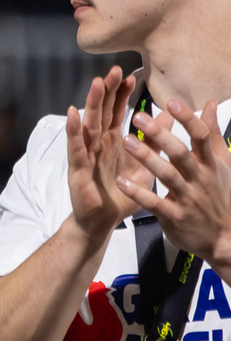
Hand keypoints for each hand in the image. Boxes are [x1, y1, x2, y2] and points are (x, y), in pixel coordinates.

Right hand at [67, 68, 152, 241]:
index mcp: (112, 141)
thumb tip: (169, 118)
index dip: (122, 94)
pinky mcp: (78, 168)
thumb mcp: (144, 165)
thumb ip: (155, 142)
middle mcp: (97, 143)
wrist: (102, 222)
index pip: (117, 112)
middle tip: (114, 70)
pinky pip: (76, 147)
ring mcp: (86, 154)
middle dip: (108, 91)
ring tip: (97, 84)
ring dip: (92, 103)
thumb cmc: (119, 194)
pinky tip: (73, 115)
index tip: (131, 75)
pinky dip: (73, 130)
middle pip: (102, 111)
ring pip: (89, 124)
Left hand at [119, 98, 230, 268]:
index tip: (170, 103)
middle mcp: (200, 178)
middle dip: (160, 134)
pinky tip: (121, 182)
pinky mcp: (174, 216)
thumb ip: (212, 134)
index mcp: (211, 164)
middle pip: (180, 153)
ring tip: (125, 141)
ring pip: (166, 175)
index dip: (187, 119)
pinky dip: (138, 192)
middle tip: (137, 117)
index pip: (201, 136)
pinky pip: (154, 202)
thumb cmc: (221, 195)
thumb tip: (208, 104)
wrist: (225, 237)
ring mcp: (188, 198)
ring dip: (146, 157)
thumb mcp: (222, 164)